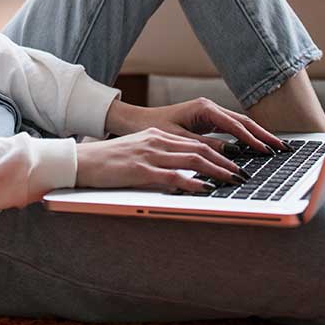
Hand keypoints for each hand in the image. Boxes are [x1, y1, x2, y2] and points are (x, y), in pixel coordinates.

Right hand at [75, 127, 250, 193]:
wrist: (81, 161)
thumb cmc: (107, 161)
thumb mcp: (137, 153)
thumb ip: (159, 158)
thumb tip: (182, 173)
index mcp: (156, 136)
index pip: (195, 143)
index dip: (218, 152)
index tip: (235, 163)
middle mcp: (156, 141)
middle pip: (199, 149)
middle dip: (225, 162)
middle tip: (243, 174)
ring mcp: (149, 155)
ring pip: (192, 160)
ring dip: (216, 171)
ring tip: (233, 180)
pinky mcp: (140, 170)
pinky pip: (173, 176)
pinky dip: (193, 182)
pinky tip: (206, 189)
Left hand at [104, 97, 288, 155]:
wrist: (138, 121)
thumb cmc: (154, 128)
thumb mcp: (179, 140)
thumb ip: (205, 146)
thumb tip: (231, 154)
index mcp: (204, 108)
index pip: (235, 125)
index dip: (252, 140)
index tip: (267, 152)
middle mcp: (210, 107)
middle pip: (243, 121)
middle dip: (264, 135)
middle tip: (282, 148)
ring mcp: (210, 113)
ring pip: (240, 124)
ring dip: (258, 136)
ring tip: (276, 148)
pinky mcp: (208, 120)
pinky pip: (232, 129)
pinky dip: (246, 137)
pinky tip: (257, 147)